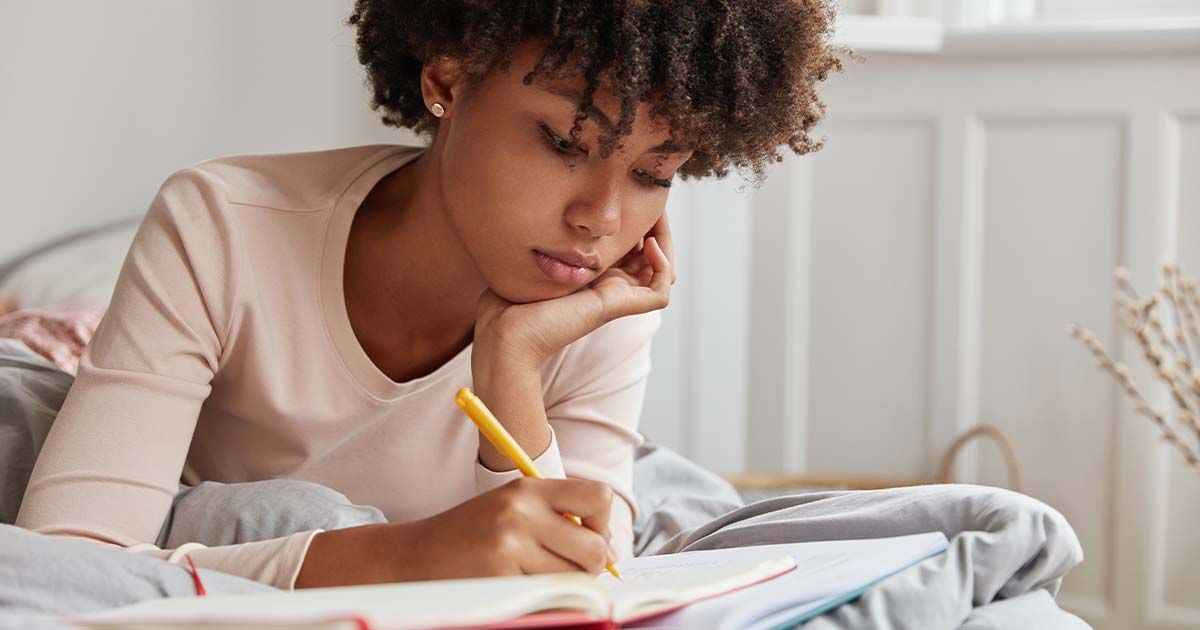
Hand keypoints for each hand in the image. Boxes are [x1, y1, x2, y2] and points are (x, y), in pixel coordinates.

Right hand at [295, 477, 614, 586]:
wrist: (412, 557)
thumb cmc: (469, 536)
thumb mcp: (510, 509)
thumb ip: (557, 520)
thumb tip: (610, 554)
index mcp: (527, 489)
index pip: (598, 497)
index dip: (603, 524)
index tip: (589, 536)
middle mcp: (520, 512)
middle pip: (594, 547)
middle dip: (590, 566)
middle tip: (568, 569)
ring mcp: (509, 547)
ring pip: (573, 578)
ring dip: (563, 585)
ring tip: (532, 576)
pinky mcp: (500, 579)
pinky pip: (546, 597)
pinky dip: (540, 599)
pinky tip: (515, 587)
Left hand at [475, 212, 676, 367]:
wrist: (504, 334)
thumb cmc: (506, 303)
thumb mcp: (528, 256)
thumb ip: (544, 237)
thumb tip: (547, 214)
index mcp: (589, 276)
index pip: (625, 247)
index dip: (634, 221)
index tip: (629, 194)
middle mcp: (606, 287)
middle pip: (648, 256)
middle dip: (653, 226)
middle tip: (650, 202)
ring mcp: (614, 298)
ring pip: (660, 273)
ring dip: (664, 242)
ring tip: (655, 217)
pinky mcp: (616, 308)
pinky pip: (659, 293)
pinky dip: (663, 267)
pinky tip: (649, 245)